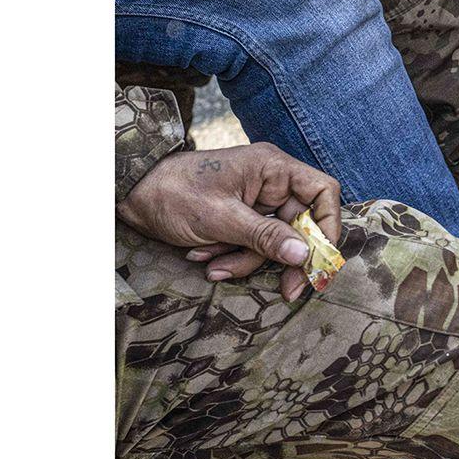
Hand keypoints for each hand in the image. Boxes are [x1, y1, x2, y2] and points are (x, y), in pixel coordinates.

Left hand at [117, 142, 342, 301]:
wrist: (129, 194)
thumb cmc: (172, 193)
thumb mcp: (220, 218)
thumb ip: (265, 237)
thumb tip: (305, 255)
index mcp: (272, 169)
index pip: (323, 192)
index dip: (329, 225)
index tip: (320, 258)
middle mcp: (271, 183)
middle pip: (302, 226)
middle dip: (287, 258)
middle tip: (288, 289)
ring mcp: (256, 202)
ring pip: (276, 242)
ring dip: (248, 260)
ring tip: (216, 267)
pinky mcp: (242, 220)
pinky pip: (254, 245)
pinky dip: (233, 257)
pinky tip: (207, 259)